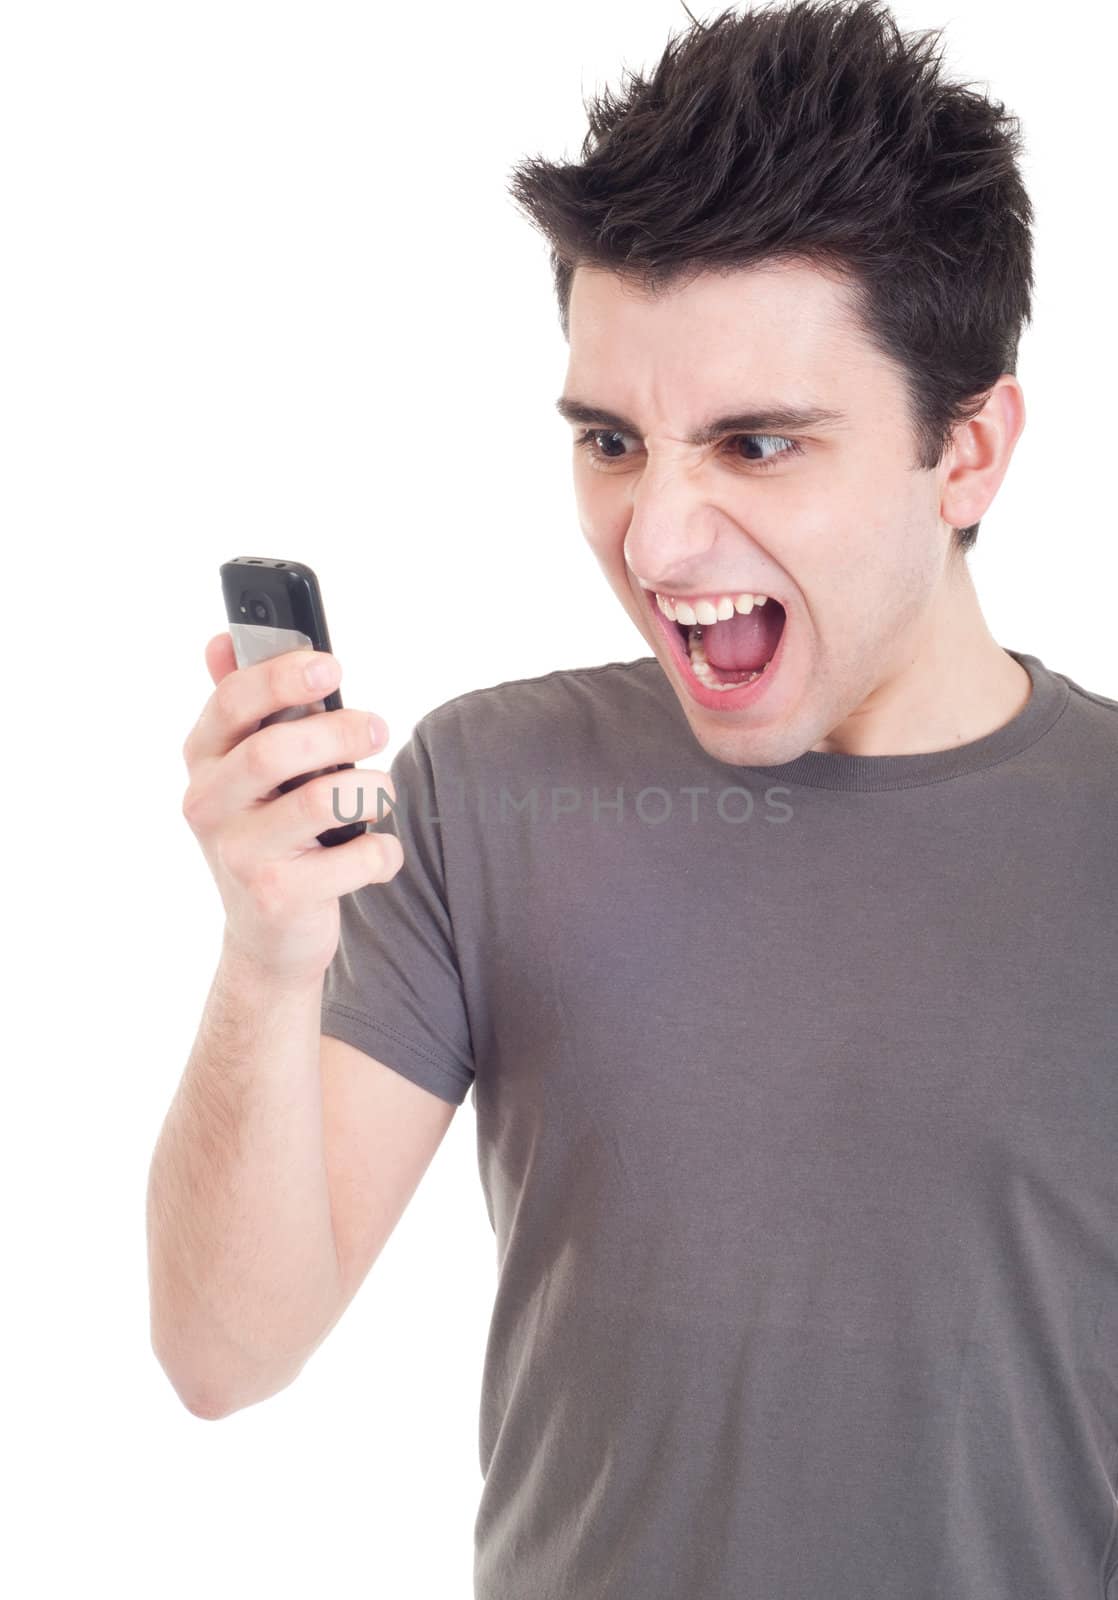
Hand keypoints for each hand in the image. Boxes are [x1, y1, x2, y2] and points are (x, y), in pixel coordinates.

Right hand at [180, 633, 403, 984]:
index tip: (331, 664)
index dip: (281, 677)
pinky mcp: (278, 897)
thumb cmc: (272, 832)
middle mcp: (208, 805)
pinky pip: (354, 859)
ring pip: (318, 802)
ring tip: (380, 791)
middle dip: (339, 731)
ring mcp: (239, 854)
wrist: (269, 937)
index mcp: (203, 759)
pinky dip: (381, 851)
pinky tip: (377, 851)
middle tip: (378, 727)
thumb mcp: (248, 771)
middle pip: (274, 751)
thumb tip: (223, 639)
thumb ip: (245, 707)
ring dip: (370, 788)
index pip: (231, 702)